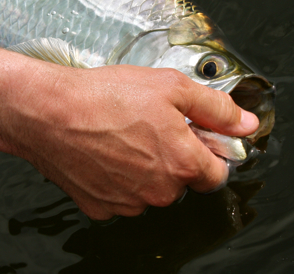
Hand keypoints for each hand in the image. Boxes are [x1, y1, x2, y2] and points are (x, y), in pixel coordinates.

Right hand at [7, 63, 257, 219]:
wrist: (48, 113)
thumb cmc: (104, 97)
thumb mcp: (171, 87)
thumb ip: (215, 108)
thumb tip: (244, 124)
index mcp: (183, 163)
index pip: (217, 173)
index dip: (207, 150)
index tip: (192, 134)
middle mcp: (159, 191)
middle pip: (182, 181)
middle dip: (173, 157)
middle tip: (149, 126)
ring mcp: (128, 203)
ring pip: (150, 190)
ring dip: (144, 169)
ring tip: (121, 135)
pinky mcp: (100, 206)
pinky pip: (120, 196)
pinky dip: (117, 179)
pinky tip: (103, 152)